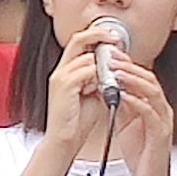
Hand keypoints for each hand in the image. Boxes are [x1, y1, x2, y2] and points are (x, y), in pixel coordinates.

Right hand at [41, 23, 129, 156]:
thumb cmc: (78, 121)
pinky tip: (105, 87)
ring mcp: (61, 77)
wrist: (64, 140)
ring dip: (103, 65)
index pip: (79, 42)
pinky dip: (99, 77)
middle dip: (99, 35)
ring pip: (87, 57)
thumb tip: (115, 69)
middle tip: (116, 38)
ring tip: (113, 77)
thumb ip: (100, 79)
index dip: (96, 35)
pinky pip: (86, 71)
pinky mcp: (65, 85)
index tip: (114, 36)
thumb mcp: (92, 94)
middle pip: (79, 39)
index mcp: (66, 71)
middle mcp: (61, 70)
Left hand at [106, 54, 176, 175]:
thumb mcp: (126, 124)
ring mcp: (163, 120)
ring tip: (115, 71)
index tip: (110, 54)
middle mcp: (161, 109)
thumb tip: (106, 88)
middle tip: (111, 57)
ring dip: (132, 79)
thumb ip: (121, 105)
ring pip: (151, 91)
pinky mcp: (161, 133)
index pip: (142, 77)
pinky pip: (149, 112)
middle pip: (148, 79)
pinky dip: (136, 101)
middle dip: (128, 66)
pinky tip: (123, 95)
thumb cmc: (141, 154)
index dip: (127, 64)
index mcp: (153, 105)